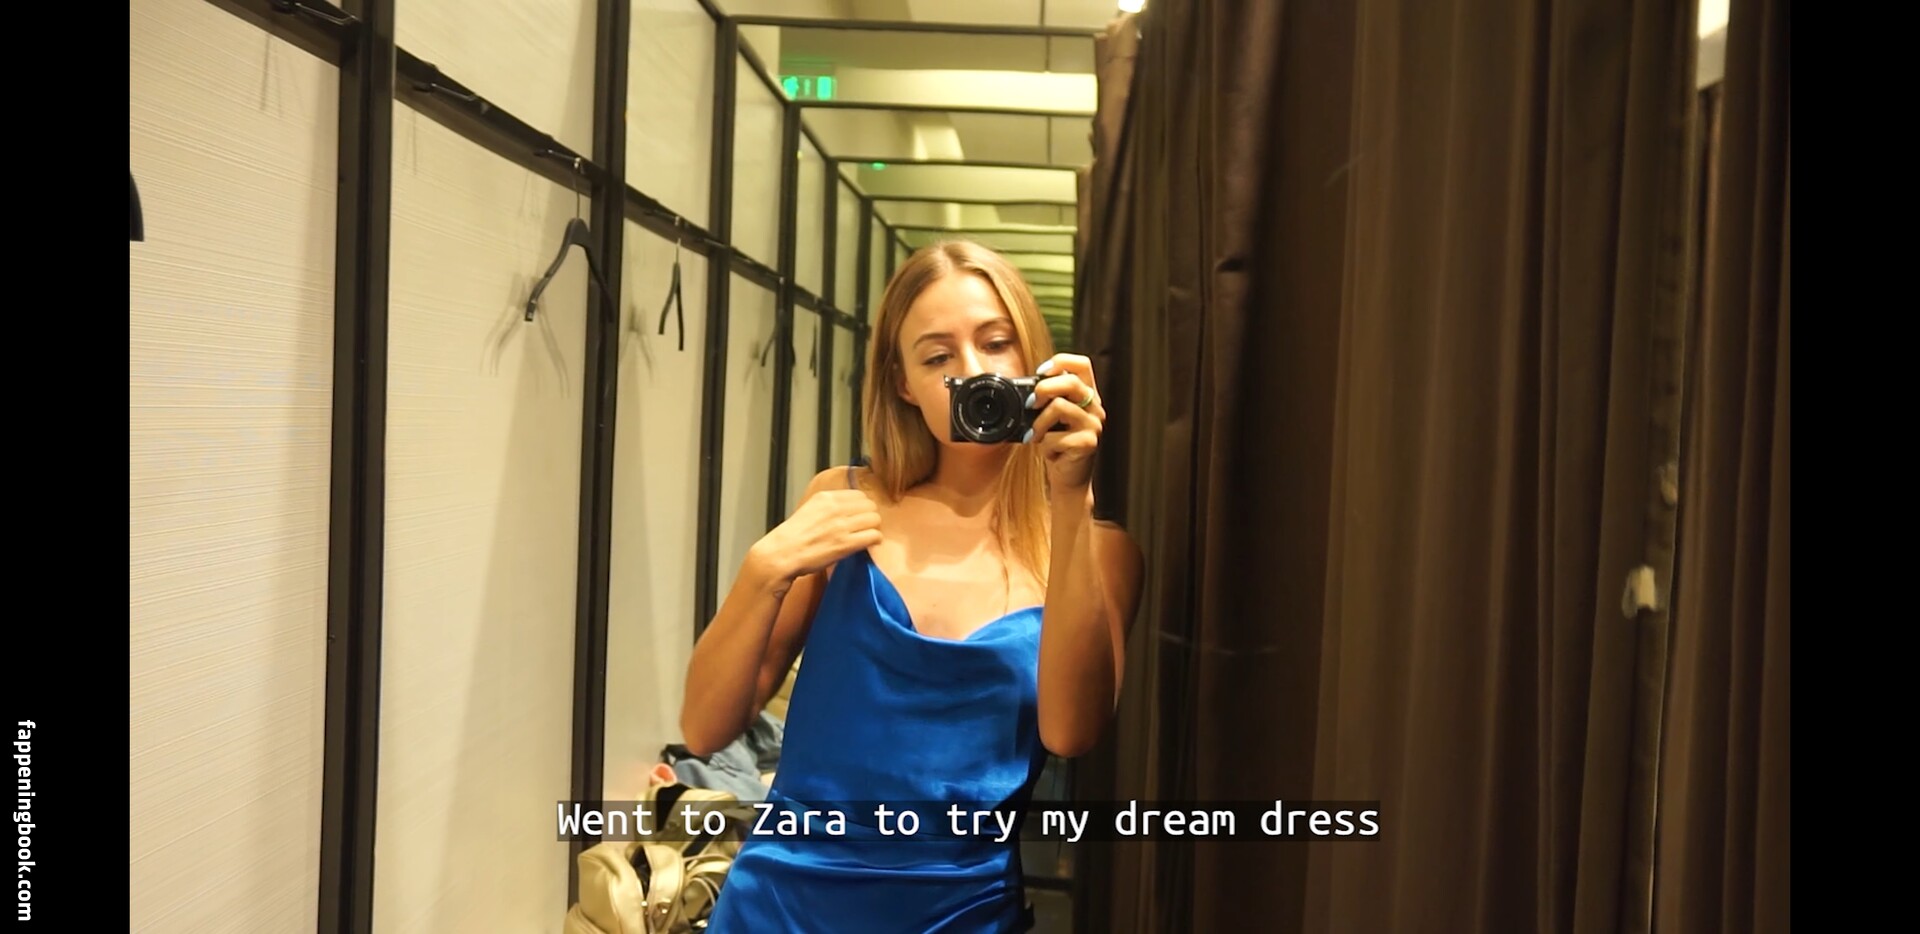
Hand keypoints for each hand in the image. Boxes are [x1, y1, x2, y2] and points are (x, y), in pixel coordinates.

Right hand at [751, 488, 882, 587]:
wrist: (781, 554)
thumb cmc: (793, 537)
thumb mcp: (809, 510)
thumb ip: (829, 506)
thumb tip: (848, 508)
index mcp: (826, 497)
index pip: (859, 495)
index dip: (862, 507)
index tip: (859, 517)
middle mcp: (835, 508)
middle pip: (870, 505)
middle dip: (870, 517)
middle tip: (864, 528)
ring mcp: (841, 525)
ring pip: (875, 519)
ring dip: (873, 528)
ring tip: (866, 537)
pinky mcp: (846, 543)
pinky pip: (874, 536)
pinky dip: (874, 541)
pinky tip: (867, 545)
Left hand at [1022, 354, 1105, 493]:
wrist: (1069, 477)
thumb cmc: (1058, 445)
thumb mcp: (1052, 417)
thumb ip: (1047, 399)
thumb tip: (1023, 388)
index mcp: (1087, 395)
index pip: (1082, 364)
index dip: (1060, 362)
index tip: (1040, 372)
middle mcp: (1095, 407)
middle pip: (1070, 382)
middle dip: (1043, 389)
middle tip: (1030, 404)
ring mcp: (1094, 425)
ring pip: (1059, 408)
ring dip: (1039, 424)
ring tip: (1036, 436)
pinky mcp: (1088, 443)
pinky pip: (1057, 437)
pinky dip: (1045, 446)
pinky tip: (1050, 453)